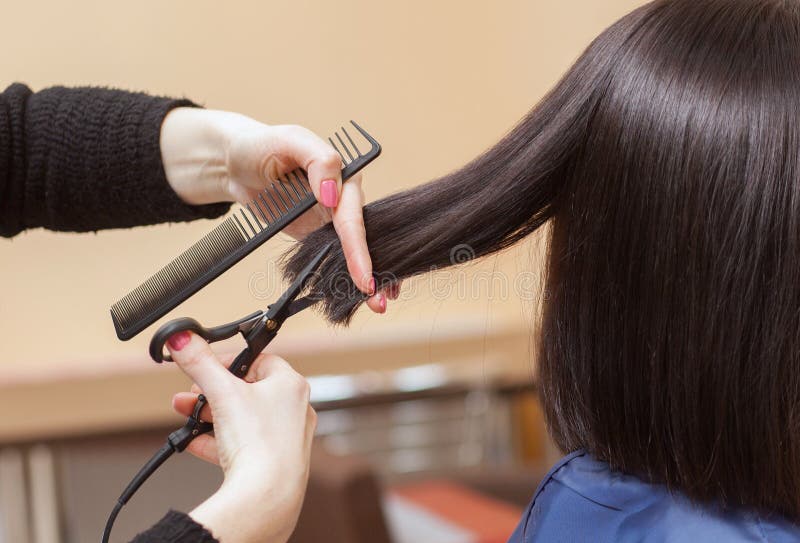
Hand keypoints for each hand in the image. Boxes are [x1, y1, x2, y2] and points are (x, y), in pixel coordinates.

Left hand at [160, 107, 391, 312]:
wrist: (235, 163)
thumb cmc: (261, 145)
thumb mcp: (289, 140)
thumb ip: (319, 159)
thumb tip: (333, 193)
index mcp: (344, 175)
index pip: (353, 215)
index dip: (358, 246)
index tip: (363, 274)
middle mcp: (343, 199)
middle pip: (365, 237)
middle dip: (375, 268)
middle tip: (379, 297)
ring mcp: (330, 219)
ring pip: (355, 251)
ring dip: (369, 277)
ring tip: (378, 305)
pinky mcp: (317, 234)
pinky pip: (335, 257)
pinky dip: (348, 276)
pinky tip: (359, 297)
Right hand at [165, 330, 314, 542]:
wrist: (266, 496)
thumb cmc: (260, 443)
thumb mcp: (222, 393)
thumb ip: (200, 363)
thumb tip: (183, 338)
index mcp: (291, 385)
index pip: (258, 360)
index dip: (228, 362)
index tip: (205, 366)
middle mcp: (294, 409)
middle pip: (247, 391)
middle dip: (212, 393)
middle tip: (190, 396)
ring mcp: (285, 438)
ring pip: (242, 420)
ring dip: (211, 418)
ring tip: (187, 419)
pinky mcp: (273, 462)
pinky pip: (242, 446)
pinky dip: (218, 443)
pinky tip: (195, 443)